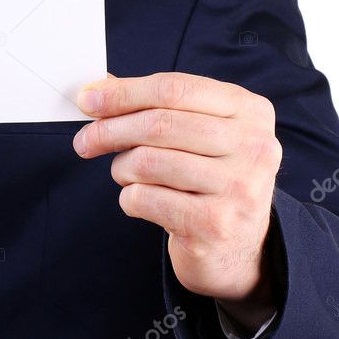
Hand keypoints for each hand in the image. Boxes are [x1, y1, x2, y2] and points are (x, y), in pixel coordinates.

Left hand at [74, 72, 281, 328]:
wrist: (237, 249)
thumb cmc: (209, 179)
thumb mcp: (197, 133)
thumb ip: (156, 106)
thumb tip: (99, 89)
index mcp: (250, 111)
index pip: (174, 89)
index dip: (124, 92)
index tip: (88, 99)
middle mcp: (253, 146)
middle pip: (159, 123)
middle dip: (110, 130)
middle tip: (85, 141)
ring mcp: (239, 187)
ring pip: (148, 162)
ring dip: (122, 168)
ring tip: (125, 174)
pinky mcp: (215, 224)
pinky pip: (146, 199)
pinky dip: (130, 198)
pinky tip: (140, 201)